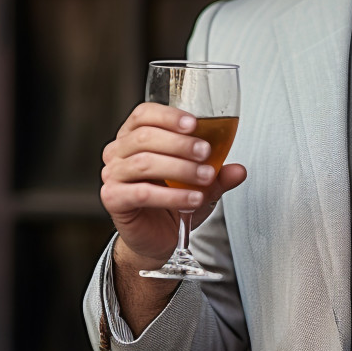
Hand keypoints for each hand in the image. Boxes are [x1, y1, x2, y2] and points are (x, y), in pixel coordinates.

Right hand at [101, 102, 246, 269]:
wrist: (158, 235)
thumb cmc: (173, 200)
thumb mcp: (202, 183)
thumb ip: (219, 174)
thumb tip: (239, 170)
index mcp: (135, 136)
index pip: (144, 114)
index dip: (168, 116)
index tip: (194, 124)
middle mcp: (119, 152)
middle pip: (145, 137)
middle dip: (180, 143)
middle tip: (206, 153)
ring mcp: (112, 175)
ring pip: (144, 162)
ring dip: (180, 168)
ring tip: (205, 177)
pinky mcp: (114, 199)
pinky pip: (142, 193)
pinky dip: (172, 195)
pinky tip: (193, 198)